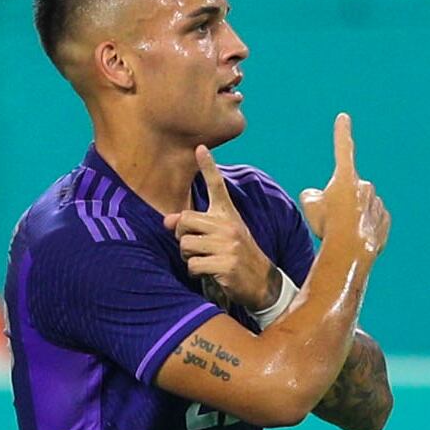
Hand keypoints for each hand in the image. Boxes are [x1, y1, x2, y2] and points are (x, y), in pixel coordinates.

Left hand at [166, 145, 278, 307]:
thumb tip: (167, 220)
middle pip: (185, 220)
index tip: (200, 148)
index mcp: (227, 214)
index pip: (217, 186)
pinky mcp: (226, 264)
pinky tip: (210, 272)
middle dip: (181, 235)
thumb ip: (195, 225)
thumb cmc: (235, 255)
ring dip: (188, 257)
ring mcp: (228, 245)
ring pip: (185, 245)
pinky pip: (193, 265)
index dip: (208, 166)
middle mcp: (228, 225)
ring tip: (205, 260)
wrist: (262, 281)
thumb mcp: (222, 234)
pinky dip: (196, 272)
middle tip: (194, 246)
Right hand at [297, 113, 391, 264]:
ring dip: (350, 216)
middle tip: (329, 220)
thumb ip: (312, 195)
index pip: (343, 149)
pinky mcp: (384, 221)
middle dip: (338, 201)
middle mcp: (364, 186)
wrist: (350, 251)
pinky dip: (362, 228)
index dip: (342, 133)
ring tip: (341, 233)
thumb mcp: (309, 206)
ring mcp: (376, 203)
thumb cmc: (328, 226)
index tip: (344, 118)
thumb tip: (319, 197)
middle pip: (346, 190)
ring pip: (359, 206)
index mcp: (346, 177)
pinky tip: (354, 239)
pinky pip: (370, 221)